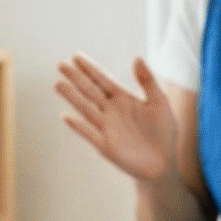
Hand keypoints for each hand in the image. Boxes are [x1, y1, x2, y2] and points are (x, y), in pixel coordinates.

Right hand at [57, 55, 179, 183]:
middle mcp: (111, 111)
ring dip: (72, 97)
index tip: (75, 56)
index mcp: (123, 99)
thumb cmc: (163, 133)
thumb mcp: (160, 102)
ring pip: (85, 109)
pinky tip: (66, 117)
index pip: (102, 80)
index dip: (90, 69)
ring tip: (57, 84)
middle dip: (76, 78)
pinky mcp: (105, 146)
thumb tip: (136, 57)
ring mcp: (106, 128)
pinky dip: (78, 126)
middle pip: (90, 91)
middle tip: (60, 65)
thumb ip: (147, 81)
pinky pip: (89, 134)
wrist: (163, 164)